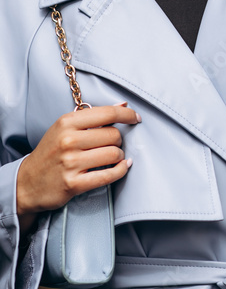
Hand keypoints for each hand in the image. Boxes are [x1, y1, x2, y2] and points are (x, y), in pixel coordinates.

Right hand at [16, 102, 140, 230]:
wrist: (27, 183)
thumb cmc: (50, 152)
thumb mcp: (65, 128)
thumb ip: (93, 117)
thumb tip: (123, 105)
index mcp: (66, 122)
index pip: (107, 114)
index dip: (127, 115)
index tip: (136, 118)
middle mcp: (68, 140)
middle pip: (114, 135)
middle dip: (119, 140)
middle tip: (112, 144)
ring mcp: (70, 163)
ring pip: (114, 154)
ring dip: (119, 156)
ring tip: (112, 157)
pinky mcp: (74, 183)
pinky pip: (109, 175)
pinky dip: (120, 171)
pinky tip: (122, 167)